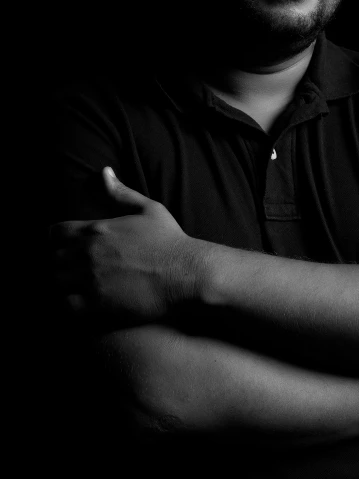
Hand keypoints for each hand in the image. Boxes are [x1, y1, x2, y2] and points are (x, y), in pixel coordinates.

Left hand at [51, 167, 206, 320]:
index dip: (57, 240)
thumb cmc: (170, 241)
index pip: (55, 233)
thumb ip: (121, 192)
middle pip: (52, 259)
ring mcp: (89, 279)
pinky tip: (82, 303)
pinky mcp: (96, 304)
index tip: (66, 247)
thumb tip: (104, 172)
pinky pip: (65, 306)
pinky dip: (69, 304)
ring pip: (55, 282)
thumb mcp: (149, 209)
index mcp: (96, 229)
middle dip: (59, 263)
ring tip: (75, 288)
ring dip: (62, 284)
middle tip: (72, 270)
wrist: (186, 274)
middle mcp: (87, 253)